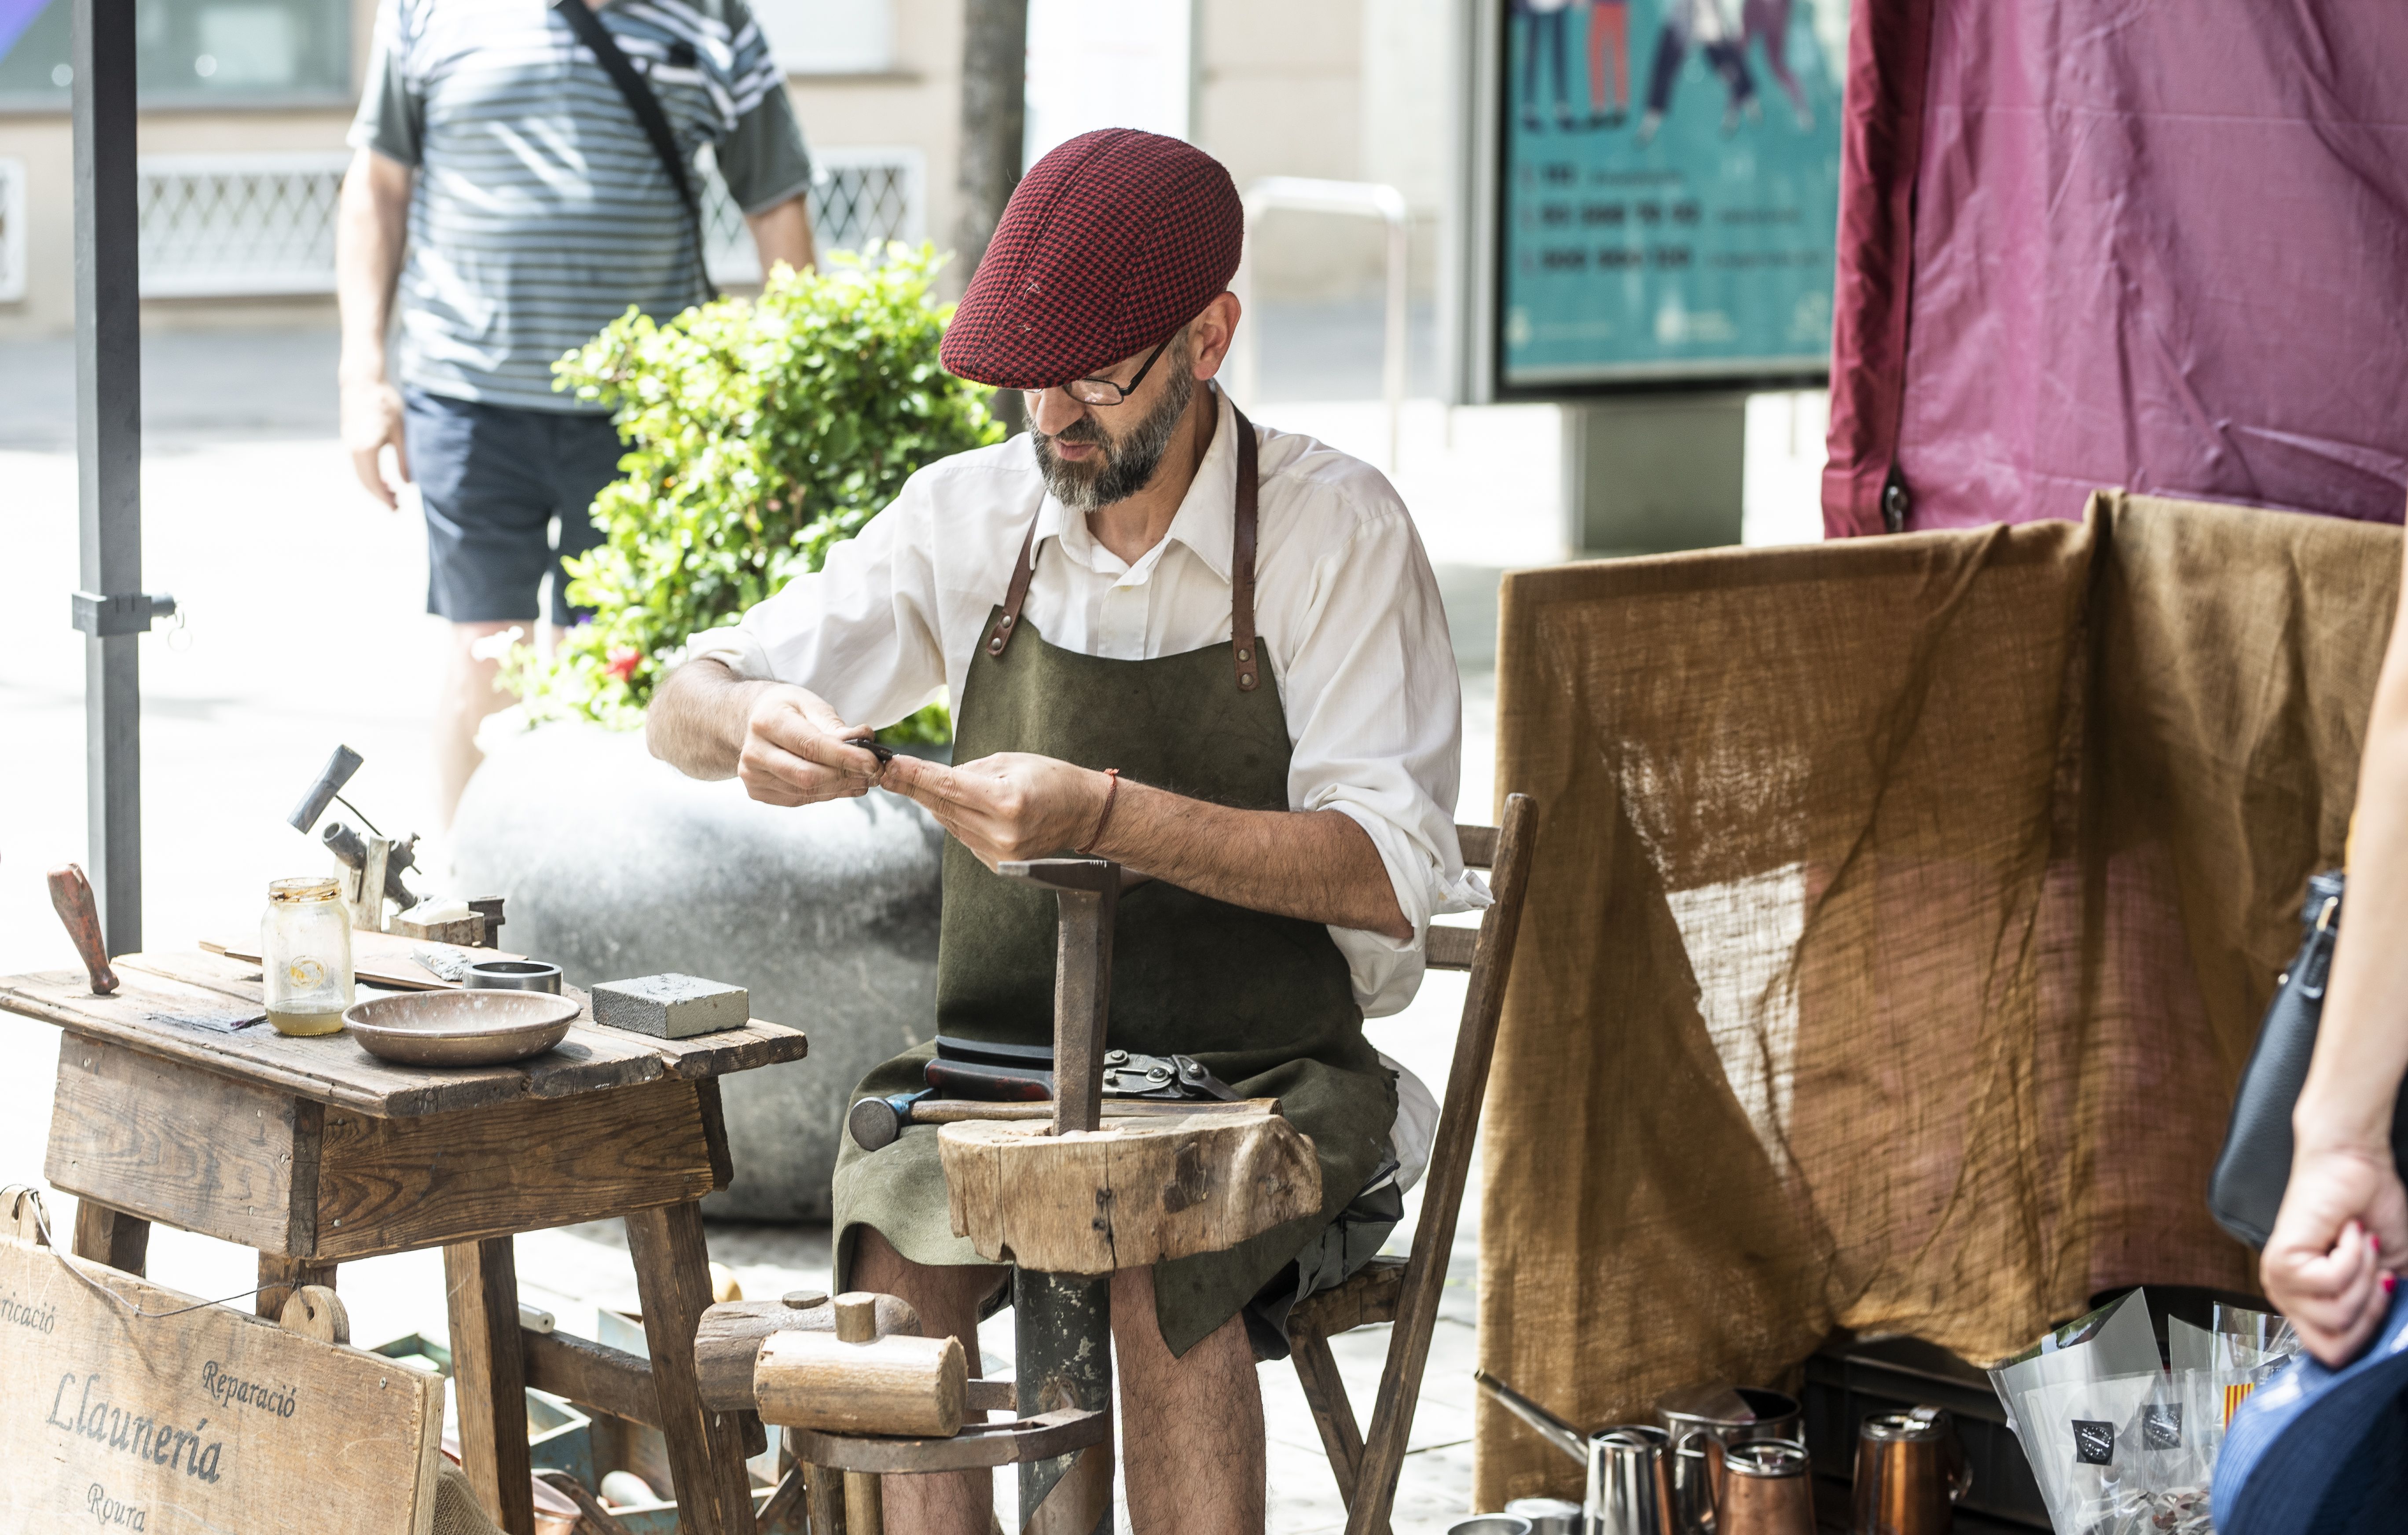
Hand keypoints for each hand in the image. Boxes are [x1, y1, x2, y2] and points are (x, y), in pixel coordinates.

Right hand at [341, 377, 410, 508]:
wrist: (362, 381)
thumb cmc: (386, 403)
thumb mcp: (401, 432)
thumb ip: (404, 459)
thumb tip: (407, 484)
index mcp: (367, 448)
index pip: (374, 483)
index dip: (385, 499)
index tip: (397, 509)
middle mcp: (354, 448)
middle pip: (365, 482)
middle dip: (380, 497)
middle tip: (397, 508)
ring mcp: (349, 443)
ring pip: (360, 474)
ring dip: (375, 487)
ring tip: (393, 494)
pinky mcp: (350, 438)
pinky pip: (359, 464)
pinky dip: (370, 475)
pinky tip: (385, 478)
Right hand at [736, 686, 883, 805]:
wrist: (753, 720)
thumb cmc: (787, 709)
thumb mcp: (810, 704)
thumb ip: (835, 724)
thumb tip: (864, 739)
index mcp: (766, 722)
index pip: (811, 746)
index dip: (845, 757)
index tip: (873, 762)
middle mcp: (754, 752)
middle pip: (808, 775)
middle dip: (847, 776)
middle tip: (875, 773)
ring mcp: (753, 776)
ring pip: (806, 791)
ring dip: (842, 787)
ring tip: (866, 779)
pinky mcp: (758, 792)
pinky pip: (800, 798)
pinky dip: (828, 793)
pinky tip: (846, 785)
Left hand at [879, 752, 1111, 868]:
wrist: (1084, 814)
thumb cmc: (1052, 780)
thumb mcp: (1012, 762)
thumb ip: (970, 771)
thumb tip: (934, 778)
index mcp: (1006, 802)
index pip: (948, 787)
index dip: (914, 776)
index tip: (889, 766)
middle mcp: (1001, 832)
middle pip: (943, 807)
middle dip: (913, 788)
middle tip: (887, 772)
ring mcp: (1000, 853)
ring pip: (950, 823)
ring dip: (936, 803)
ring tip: (928, 784)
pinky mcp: (998, 864)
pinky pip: (964, 836)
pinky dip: (957, 819)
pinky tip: (964, 806)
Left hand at [2262, 1139, 2407, 1363]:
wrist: (2357, 1167)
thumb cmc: (2373, 1214)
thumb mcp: (2393, 1275)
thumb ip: (2393, 1310)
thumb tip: (2401, 1338)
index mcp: (2309, 1305)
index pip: (2333, 1355)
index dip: (2370, 1334)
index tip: (2386, 1289)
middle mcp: (2287, 1298)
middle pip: (2334, 1347)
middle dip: (2369, 1312)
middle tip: (2376, 1272)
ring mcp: (2280, 1281)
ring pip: (2336, 1316)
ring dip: (2364, 1278)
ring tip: (2359, 1244)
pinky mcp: (2281, 1260)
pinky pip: (2330, 1283)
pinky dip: (2352, 1255)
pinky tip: (2347, 1231)